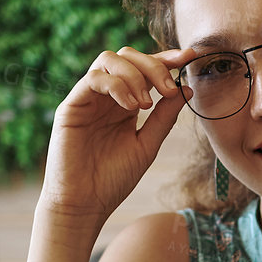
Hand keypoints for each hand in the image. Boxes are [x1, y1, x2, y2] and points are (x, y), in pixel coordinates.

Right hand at [39, 46, 193, 223]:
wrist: (84, 205)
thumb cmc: (112, 180)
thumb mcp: (147, 145)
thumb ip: (165, 117)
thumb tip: (186, 89)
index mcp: (124, 104)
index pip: (144, 69)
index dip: (166, 58)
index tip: (190, 58)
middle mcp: (105, 97)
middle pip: (127, 56)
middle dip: (154, 65)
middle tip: (169, 89)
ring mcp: (87, 99)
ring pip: (108, 59)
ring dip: (135, 75)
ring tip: (146, 105)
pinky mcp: (71, 106)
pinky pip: (93, 79)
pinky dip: (117, 86)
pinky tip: (131, 107)